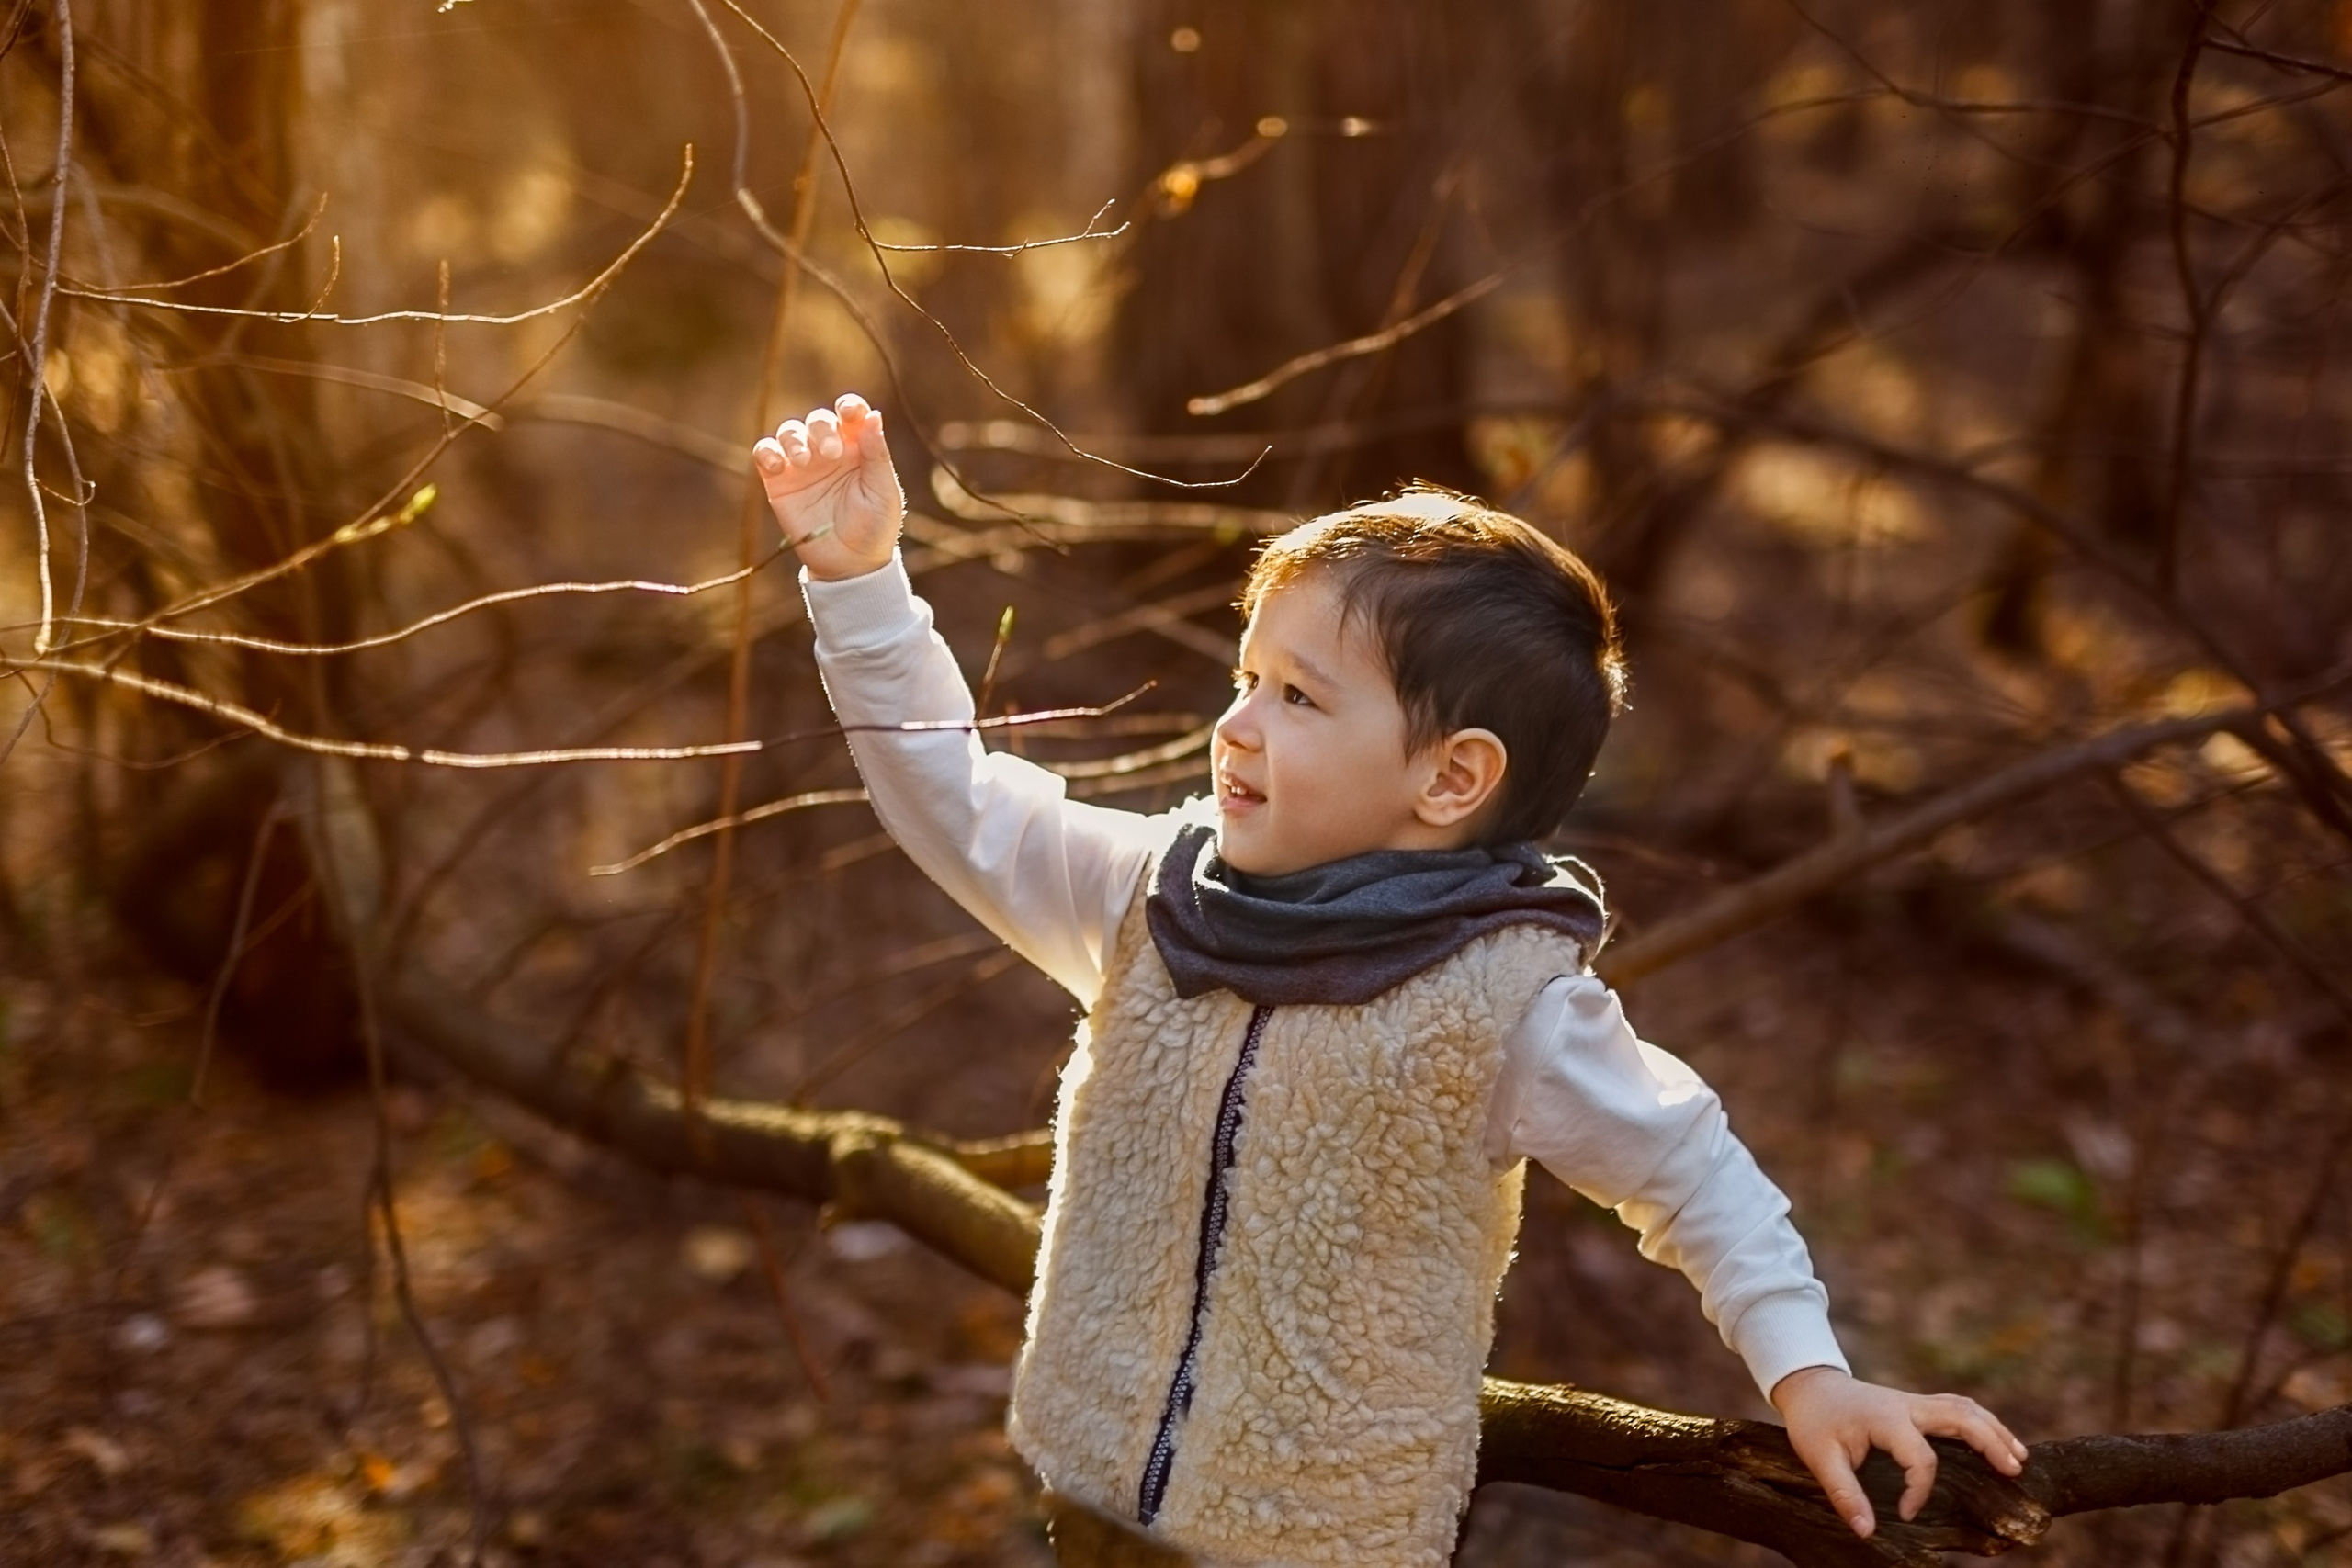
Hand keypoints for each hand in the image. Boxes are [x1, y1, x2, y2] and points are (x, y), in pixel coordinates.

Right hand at [753, 391, 904, 581]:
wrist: (850, 565)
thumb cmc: (875, 528)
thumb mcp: (883, 492)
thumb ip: (877, 455)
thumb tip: (873, 415)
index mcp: (858, 449)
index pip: (850, 415)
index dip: (849, 407)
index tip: (849, 413)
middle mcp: (828, 452)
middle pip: (817, 420)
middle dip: (821, 428)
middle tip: (830, 454)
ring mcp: (802, 466)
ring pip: (790, 432)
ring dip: (794, 439)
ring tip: (804, 461)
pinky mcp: (779, 483)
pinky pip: (765, 454)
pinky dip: (767, 452)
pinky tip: (778, 465)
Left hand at [1770, 1366, 2026, 1538]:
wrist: (1810, 1386)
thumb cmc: (1814, 1422)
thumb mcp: (1819, 1458)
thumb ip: (1844, 1494)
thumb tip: (1867, 1531)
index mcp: (1886, 1419)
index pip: (1921, 1457)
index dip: (1919, 1491)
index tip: (1906, 1514)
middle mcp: (1908, 1406)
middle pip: (1960, 1417)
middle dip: (1989, 1442)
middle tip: (2014, 1470)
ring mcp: (1915, 1403)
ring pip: (1964, 1409)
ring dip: (1993, 1430)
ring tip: (2019, 1457)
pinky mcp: (1917, 1405)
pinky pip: (1956, 1408)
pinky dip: (1981, 1422)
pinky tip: (1996, 1439)